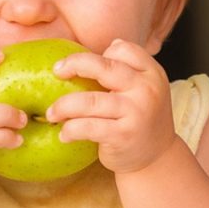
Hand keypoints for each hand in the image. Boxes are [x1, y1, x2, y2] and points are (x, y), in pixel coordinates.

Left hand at [46, 39, 178, 173]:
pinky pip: (88, 127)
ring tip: (51, 114)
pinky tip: (64, 134)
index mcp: (152, 73)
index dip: (102, 54)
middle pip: (103, 66)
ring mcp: (136, 112)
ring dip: (63, 106)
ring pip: (89, 101)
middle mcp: (146, 89)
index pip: (124, 49)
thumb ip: (125, 71)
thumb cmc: (141, 119)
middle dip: (74, 65)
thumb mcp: (144, 90)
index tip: (86, 66)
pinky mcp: (123, 135)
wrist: (157, 158)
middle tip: (57, 72)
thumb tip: (94, 52)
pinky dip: (71, 130)